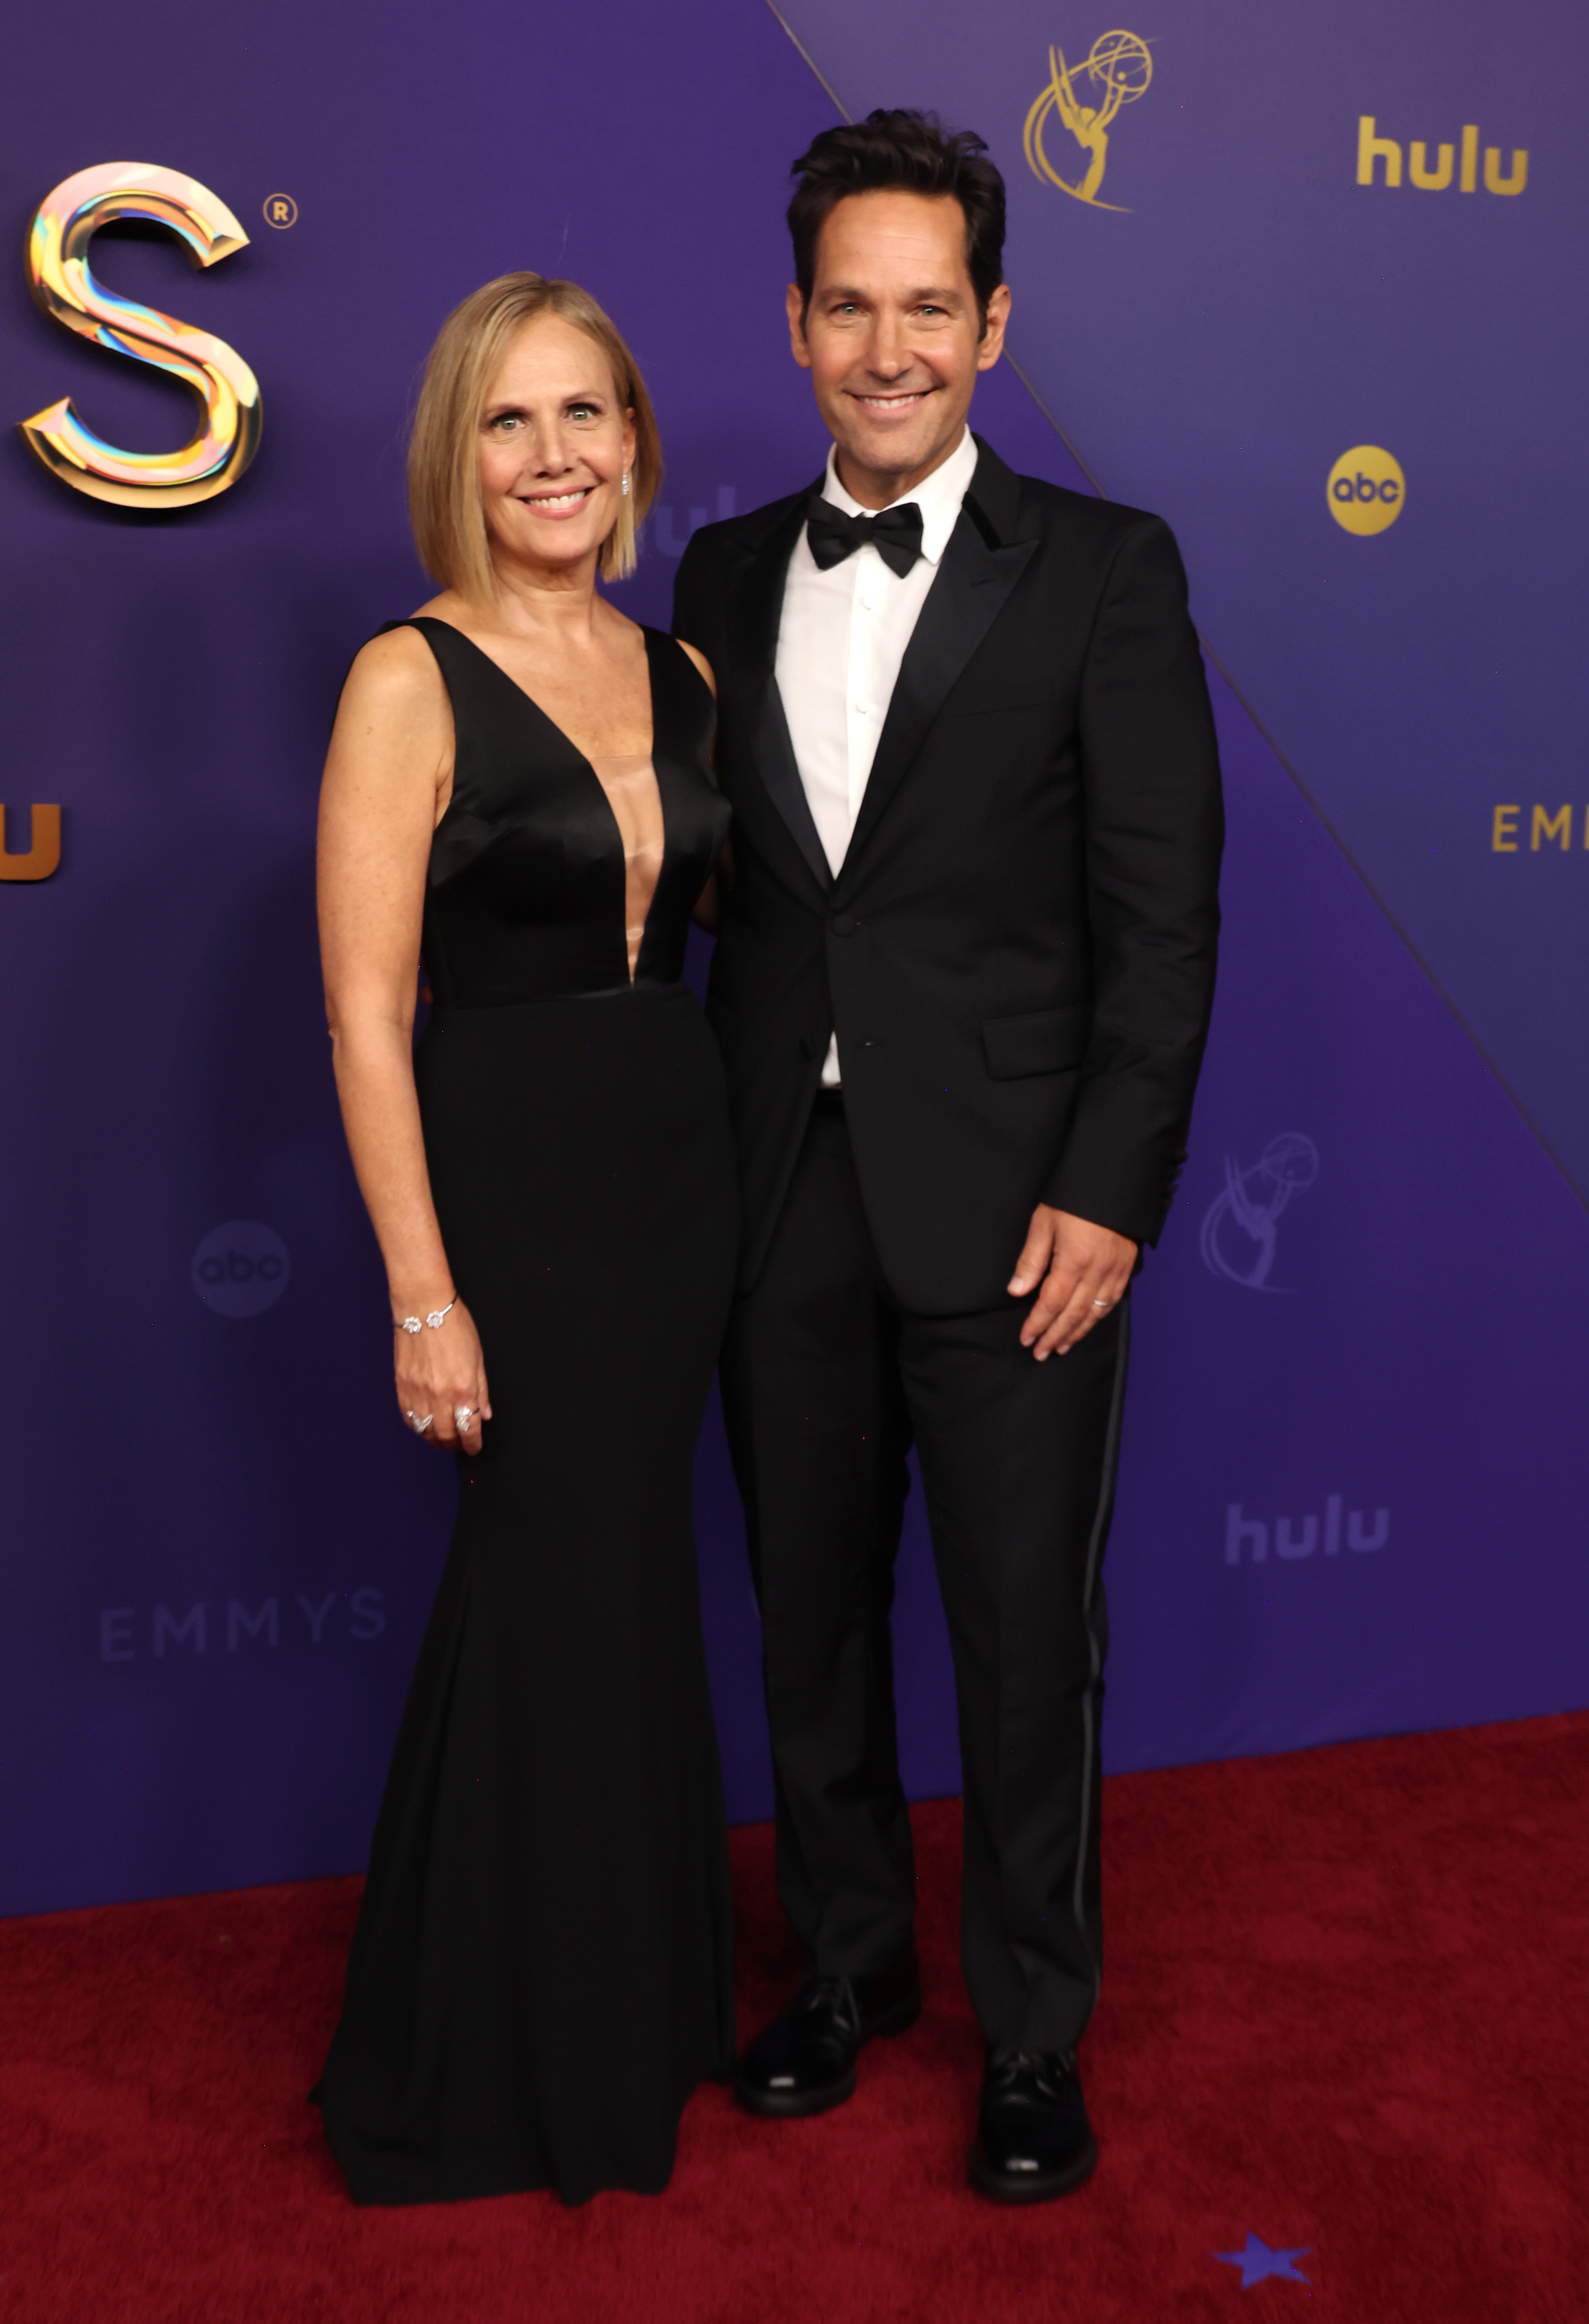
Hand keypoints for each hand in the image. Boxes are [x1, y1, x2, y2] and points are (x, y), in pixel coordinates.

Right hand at [393, 1295, 491, 1452]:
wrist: (423, 1307)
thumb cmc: (453, 1325)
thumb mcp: (478, 1357)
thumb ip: (482, 1389)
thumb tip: (486, 1413)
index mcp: (464, 1387)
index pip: (470, 1427)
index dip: (473, 1443)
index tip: (474, 1448)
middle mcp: (440, 1395)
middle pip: (447, 1434)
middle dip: (455, 1445)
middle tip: (459, 1446)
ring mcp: (418, 1392)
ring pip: (426, 1430)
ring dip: (435, 1439)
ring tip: (442, 1439)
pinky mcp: (402, 1387)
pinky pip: (409, 1417)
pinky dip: (418, 1427)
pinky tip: (424, 1426)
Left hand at [1008, 1206, 1136, 1359]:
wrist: (1114, 1180)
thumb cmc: (1074, 1197)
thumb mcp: (1044, 1222)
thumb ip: (1031, 1259)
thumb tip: (1017, 1290)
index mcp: (1073, 1261)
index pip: (1052, 1303)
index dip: (1038, 1324)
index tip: (1026, 1338)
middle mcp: (1097, 1271)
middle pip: (1074, 1314)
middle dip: (1055, 1336)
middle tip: (1041, 1352)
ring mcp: (1115, 1270)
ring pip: (1096, 1312)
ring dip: (1077, 1332)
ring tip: (1062, 1346)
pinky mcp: (1127, 1266)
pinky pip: (1113, 1300)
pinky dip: (1099, 1317)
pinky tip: (1089, 1324)